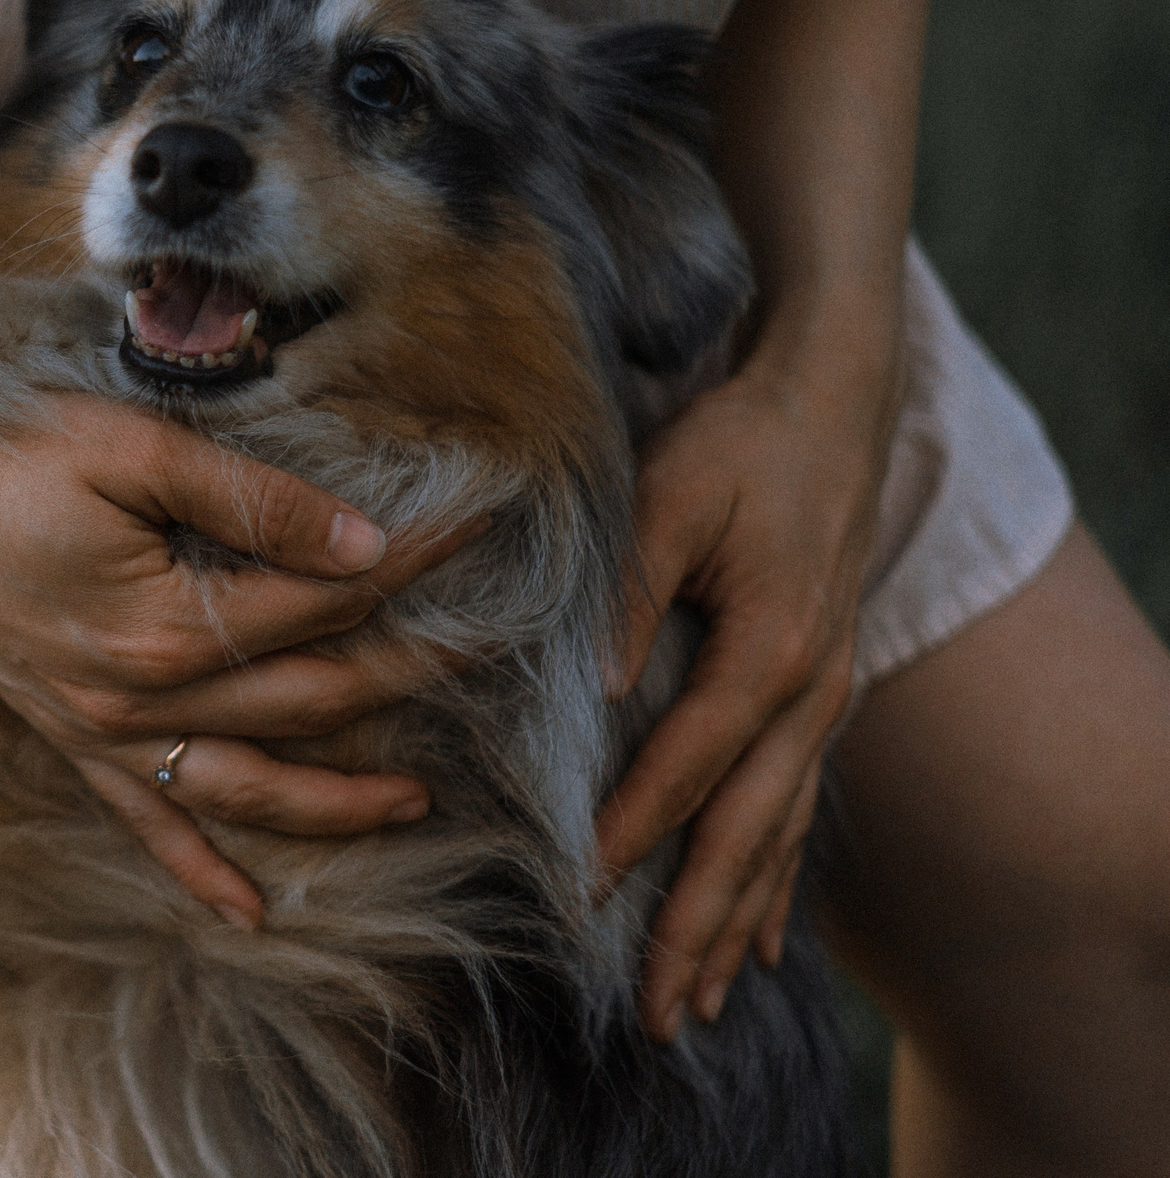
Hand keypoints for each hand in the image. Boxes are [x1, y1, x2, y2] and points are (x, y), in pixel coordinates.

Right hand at [0, 381, 466, 929]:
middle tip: (492, 650)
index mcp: (162, 626)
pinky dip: (200, 869)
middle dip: (408, 673)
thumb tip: (365, 540)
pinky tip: (251, 911)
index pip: (325, 598)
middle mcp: (137, 700)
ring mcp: (99, 729)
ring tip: (417, 804)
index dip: (414, 561)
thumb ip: (250, 499)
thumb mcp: (125, 448)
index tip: (485, 525)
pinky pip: (147, 822)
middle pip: (307, 699)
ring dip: (335, 801)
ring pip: (246, 785)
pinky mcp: (66, 734)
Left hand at [599, 342, 899, 1042]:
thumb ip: (629, 590)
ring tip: (703, 1001)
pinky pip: (797, 808)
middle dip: (700, 925)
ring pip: (779, 835)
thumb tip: (591, 687)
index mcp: (774, 647)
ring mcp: (826, 698)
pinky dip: (777, 880)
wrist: (829, 399)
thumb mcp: (671, 496)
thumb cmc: (737, 441)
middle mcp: (813, 690)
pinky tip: (764, 944)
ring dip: (739, 923)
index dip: (635, 833)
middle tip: (660, 1010)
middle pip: (749, 831)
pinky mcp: (820, 693)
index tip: (581, 896)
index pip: (690, 764)